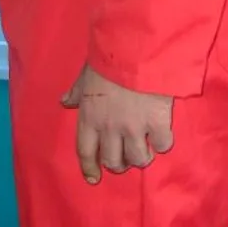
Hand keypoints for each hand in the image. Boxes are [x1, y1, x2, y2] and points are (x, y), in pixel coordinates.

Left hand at [61, 64, 173, 183]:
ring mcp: (135, 128)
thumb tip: (65, 102)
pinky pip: (162, 145)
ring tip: (144, 150)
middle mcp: (110, 129)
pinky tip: (161, 136)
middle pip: (112, 161)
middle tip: (124, 159)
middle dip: (118, 164)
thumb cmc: (108, 58)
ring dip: (140, 158)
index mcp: (89, 117)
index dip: (89, 167)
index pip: (85, 152)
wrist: (136, 48)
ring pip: (137, 159)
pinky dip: (162, 143)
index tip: (94, 178)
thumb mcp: (86, 74)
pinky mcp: (158, 123)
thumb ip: (77, 92)